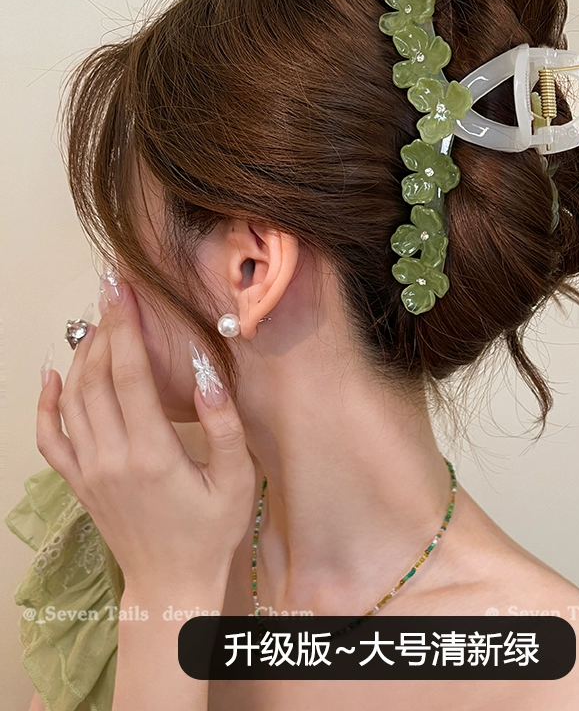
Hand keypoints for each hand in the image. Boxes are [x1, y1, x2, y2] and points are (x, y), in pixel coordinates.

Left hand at [36, 280, 255, 598]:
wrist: (172, 584)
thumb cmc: (211, 533)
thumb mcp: (236, 480)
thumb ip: (224, 424)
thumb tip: (207, 373)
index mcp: (152, 453)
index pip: (130, 374)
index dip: (126, 328)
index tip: (124, 292)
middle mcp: (111, 458)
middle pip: (96, 378)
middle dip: (103, 329)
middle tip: (112, 294)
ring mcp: (89, 472)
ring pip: (73, 400)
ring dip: (82, 357)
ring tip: (97, 324)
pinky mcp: (80, 483)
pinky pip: (51, 438)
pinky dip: (45, 405)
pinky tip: (51, 377)